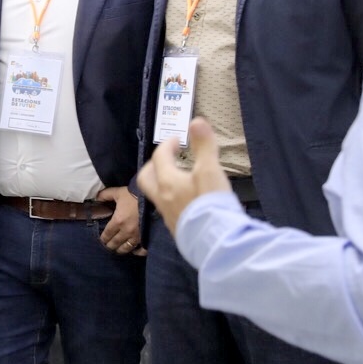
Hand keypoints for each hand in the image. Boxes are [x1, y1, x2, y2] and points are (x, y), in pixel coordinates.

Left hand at [97, 186, 144, 254]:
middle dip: (110, 245)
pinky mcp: (147, 237)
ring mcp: (137, 236)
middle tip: (108, 245)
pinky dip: (137, 251)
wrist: (153, 197)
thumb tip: (96, 198)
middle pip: (115, 243)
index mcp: (118, 221)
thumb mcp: (117, 192)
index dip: (103, 238)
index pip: (107, 234)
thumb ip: (105, 195)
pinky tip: (134, 250)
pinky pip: (141, 249)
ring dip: (120, 250)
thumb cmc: (134, 195)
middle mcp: (126, 231)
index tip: (102, 239)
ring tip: (118, 249)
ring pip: (126, 248)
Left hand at [137, 118, 229, 234]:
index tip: (177, 140)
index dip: (167, 145)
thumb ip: (204, 146)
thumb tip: (196, 121)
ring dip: (162, 182)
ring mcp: (168, 215)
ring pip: (156, 194)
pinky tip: (186, 200)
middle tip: (168, 158)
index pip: (160, 157)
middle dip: (154, 164)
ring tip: (178, 177)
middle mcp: (162, 198)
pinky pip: (167, 208)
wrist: (216, 242)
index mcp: (168, 181)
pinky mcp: (177, 228)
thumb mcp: (211, 170)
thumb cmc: (211, 204)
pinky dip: (171, 198)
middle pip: (146, 178)